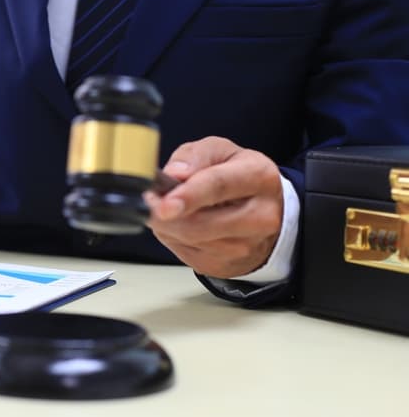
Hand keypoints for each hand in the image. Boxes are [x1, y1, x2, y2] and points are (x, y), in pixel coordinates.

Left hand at [144, 136, 282, 277]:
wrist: (266, 211)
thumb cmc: (238, 176)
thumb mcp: (220, 151)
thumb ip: (195, 156)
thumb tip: (174, 175)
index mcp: (258, 177)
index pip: (218, 186)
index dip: (187, 196)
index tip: (163, 204)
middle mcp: (259, 216)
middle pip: (199, 223)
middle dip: (163, 213)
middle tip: (149, 198)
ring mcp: (245, 246)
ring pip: (188, 239)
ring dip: (167, 223)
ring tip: (170, 206)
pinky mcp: (226, 266)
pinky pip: (185, 253)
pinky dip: (173, 236)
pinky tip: (182, 222)